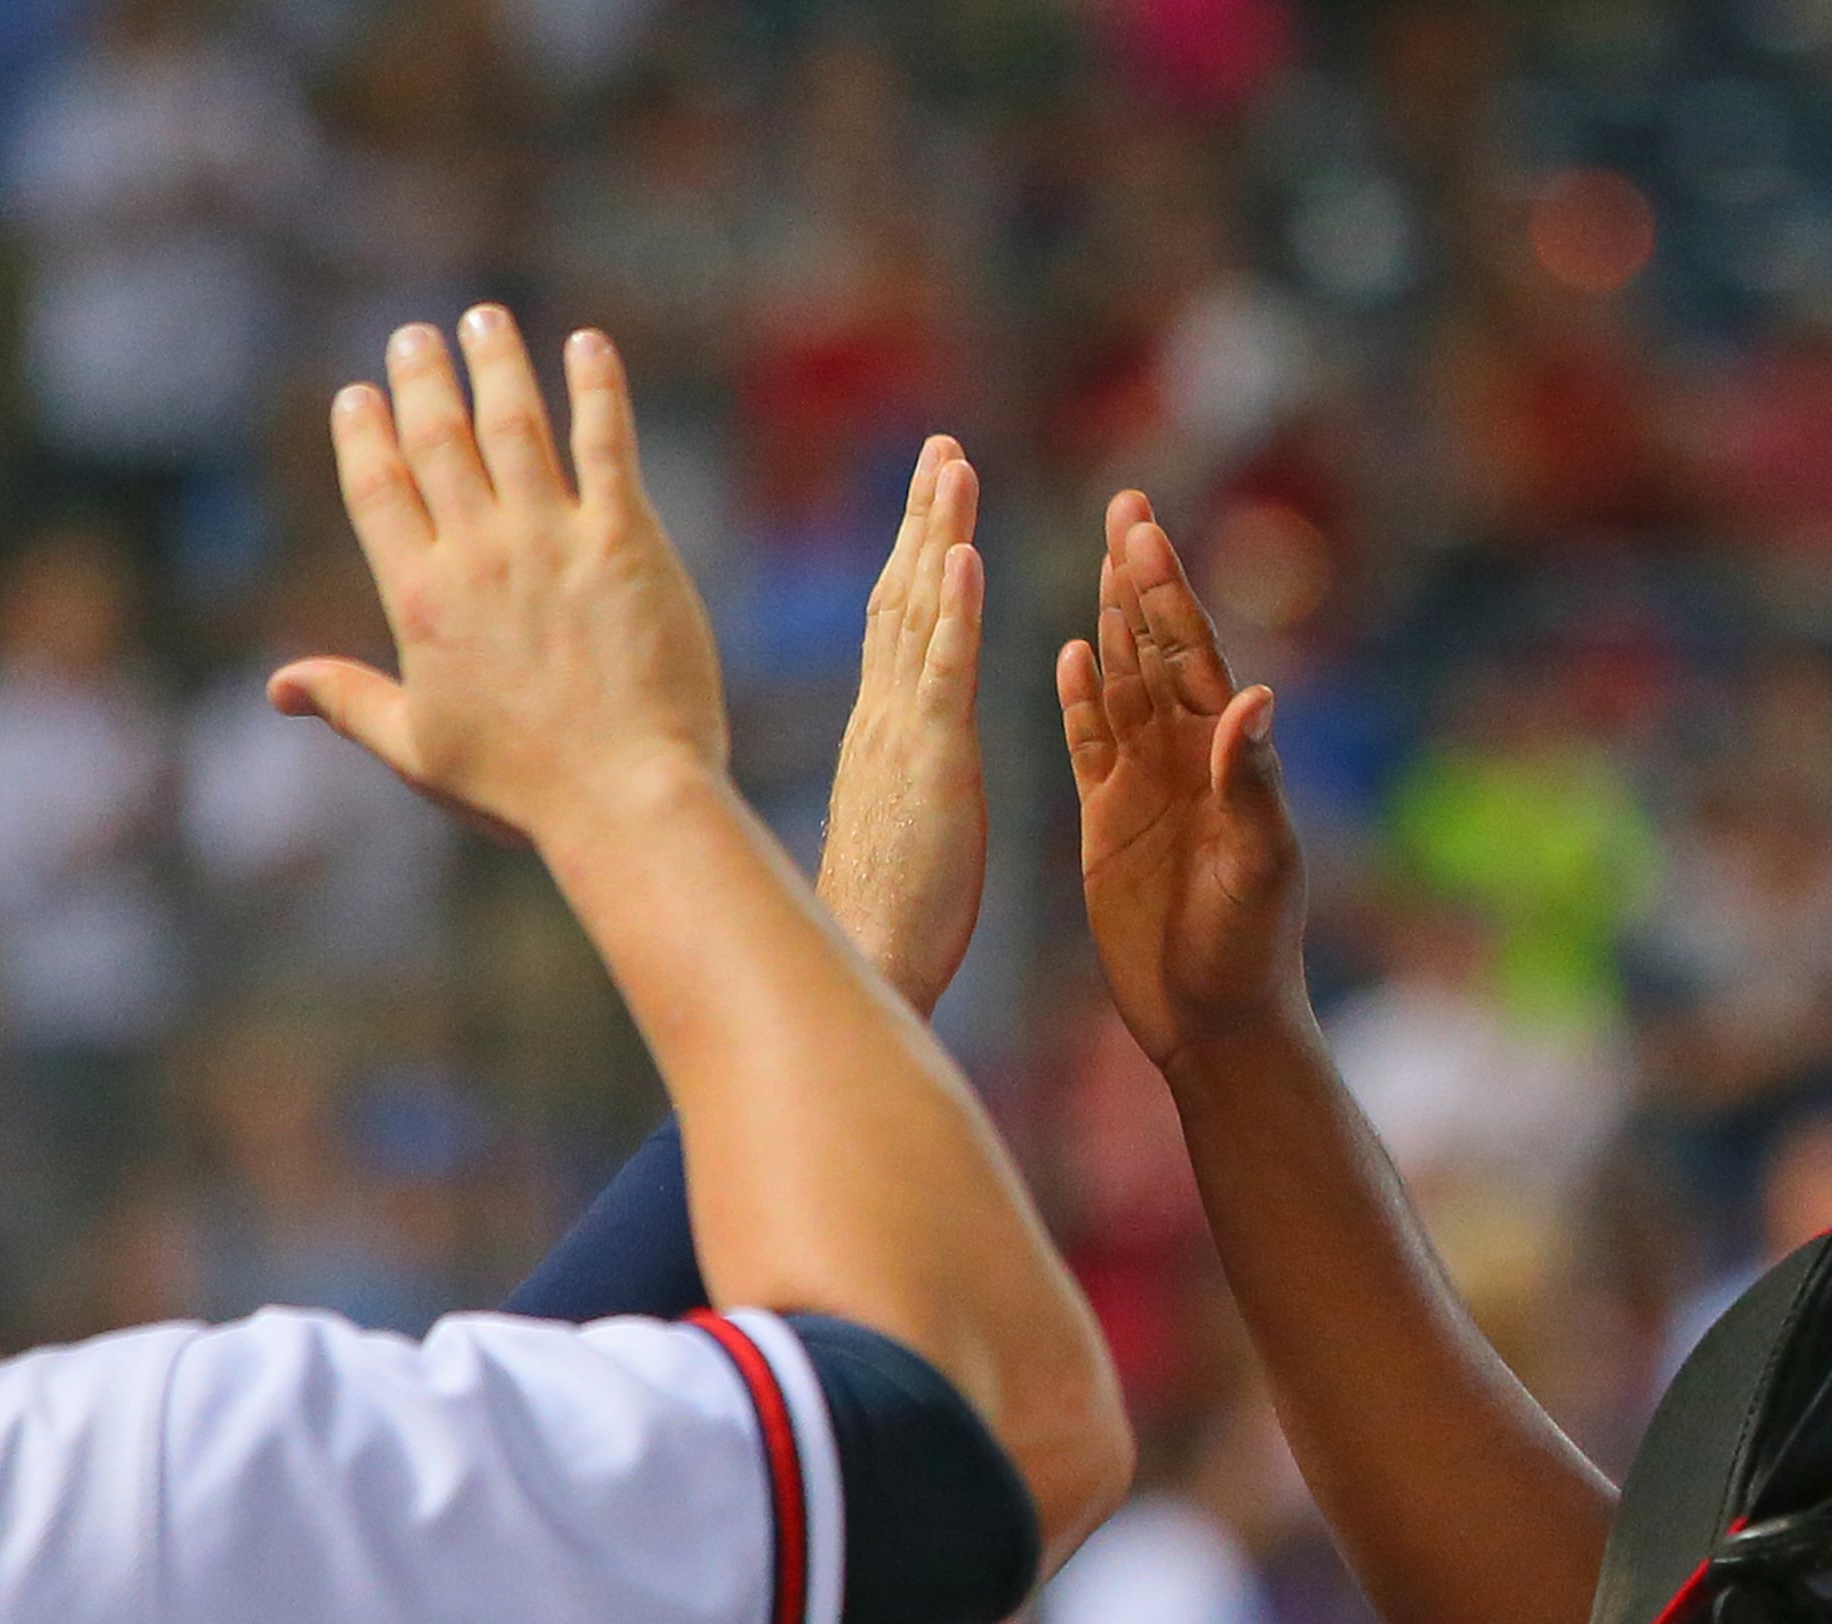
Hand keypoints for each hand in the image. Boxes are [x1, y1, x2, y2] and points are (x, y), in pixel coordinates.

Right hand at [270, 307, 728, 844]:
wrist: (624, 800)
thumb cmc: (524, 787)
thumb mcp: (417, 748)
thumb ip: (348, 701)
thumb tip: (275, 686)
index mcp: (421, 599)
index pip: (378, 491)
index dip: (366, 435)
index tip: (358, 394)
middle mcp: (478, 555)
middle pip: (439, 441)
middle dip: (423, 379)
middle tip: (416, 335)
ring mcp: (551, 541)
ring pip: (515, 425)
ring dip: (497, 363)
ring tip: (485, 318)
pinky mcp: (625, 542)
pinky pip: (607, 444)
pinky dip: (597, 388)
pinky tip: (588, 343)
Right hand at [821, 435, 989, 1009]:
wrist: (866, 970)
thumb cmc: (880, 921)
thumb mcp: (892, 827)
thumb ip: (892, 780)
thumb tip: (885, 763)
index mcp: (883, 731)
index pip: (898, 623)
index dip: (914, 554)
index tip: (930, 493)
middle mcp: (885, 716)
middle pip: (904, 594)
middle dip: (924, 516)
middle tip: (943, 445)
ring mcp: (904, 732)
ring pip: (921, 612)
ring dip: (939, 532)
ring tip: (953, 461)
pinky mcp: (933, 763)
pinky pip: (945, 672)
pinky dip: (955, 609)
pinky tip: (965, 553)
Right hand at [1063, 491, 1305, 1070]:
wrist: (1215, 1023)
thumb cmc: (1251, 951)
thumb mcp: (1260, 864)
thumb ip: (1254, 782)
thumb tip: (1254, 695)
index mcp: (1226, 757)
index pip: (1193, 654)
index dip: (1167, 590)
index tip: (1143, 526)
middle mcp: (1188, 759)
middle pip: (1159, 648)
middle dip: (1141, 577)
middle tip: (1126, 503)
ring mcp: (1147, 786)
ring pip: (1125, 683)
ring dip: (1113, 620)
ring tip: (1101, 554)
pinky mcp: (1110, 822)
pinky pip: (1091, 745)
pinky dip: (1081, 700)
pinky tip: (1071, 653)